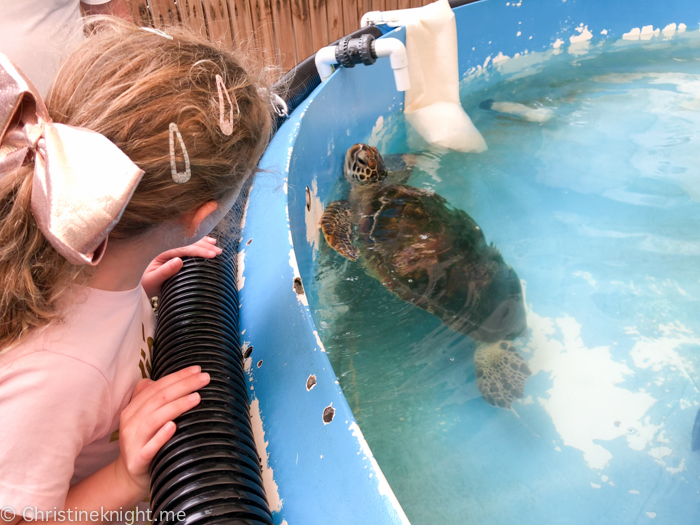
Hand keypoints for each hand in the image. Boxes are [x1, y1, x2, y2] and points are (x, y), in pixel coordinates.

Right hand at [114, 366, 210, 494]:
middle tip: (205, 379)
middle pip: (158, 399)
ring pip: (154, 419)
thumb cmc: (144, 441)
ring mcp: (132, 441)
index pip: (157, 387)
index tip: (198, 370)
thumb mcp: (144, 418)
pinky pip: (149, 447)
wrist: (128, 477)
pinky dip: (160, 436)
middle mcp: (130, 422)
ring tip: (196, 397)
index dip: (178, 376)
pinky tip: (173, 426)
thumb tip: (169, 379)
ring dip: (176, 406)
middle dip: (183, 386)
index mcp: (133, 409)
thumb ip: (151, 398)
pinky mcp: (137, 461)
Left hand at [141, 236, 221, 296]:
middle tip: (218, 252)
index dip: (199, 250)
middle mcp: (164, 244)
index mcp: (159, 250)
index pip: (183, 247)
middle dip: (204, 245)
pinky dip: (198, 242)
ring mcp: (168, 246)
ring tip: (216, 246)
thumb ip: (165, 271)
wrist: (137, 284)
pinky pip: (186, 242)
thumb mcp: (152, 280)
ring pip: (188, 240)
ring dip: (203, 242)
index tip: (211, 254)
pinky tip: (207, 241)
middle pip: (187, 241)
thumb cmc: (144, 284)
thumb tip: (179, 261)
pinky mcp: (171, 249)